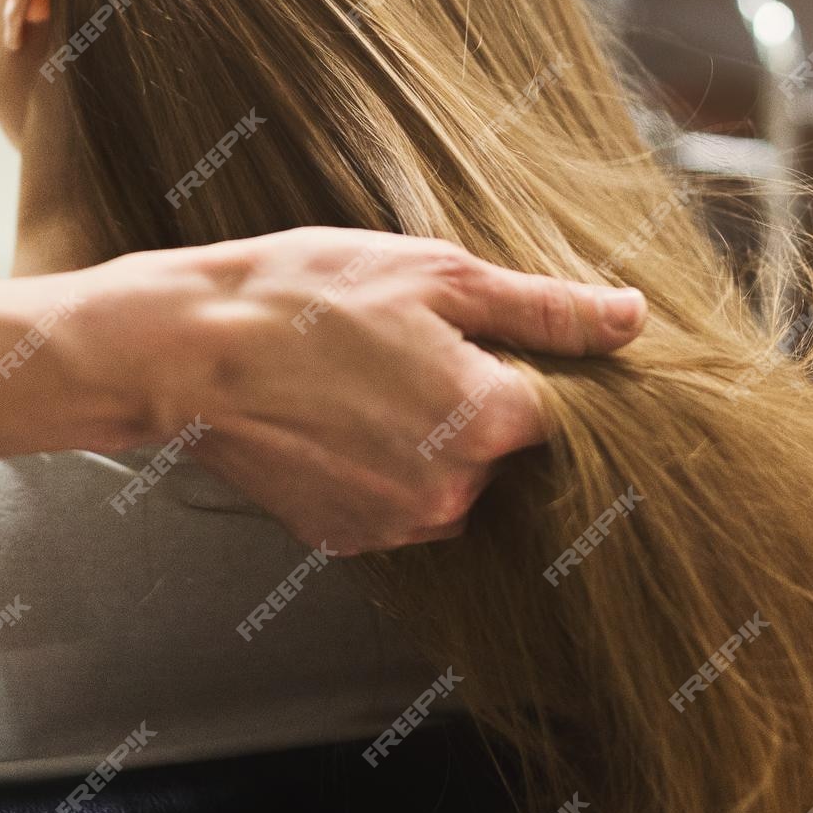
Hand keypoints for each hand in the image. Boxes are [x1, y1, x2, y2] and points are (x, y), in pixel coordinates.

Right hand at [0, 230, 643, 555]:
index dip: (528, 362)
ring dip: (421, 431)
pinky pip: (391, 500)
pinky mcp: (346, 539)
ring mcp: (397, 524)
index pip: (561, 407)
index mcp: (490, 419)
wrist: (181, 350)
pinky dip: (373, 463)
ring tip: (356, 372)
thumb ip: (545, 308)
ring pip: (446, 474)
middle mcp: (454, 491)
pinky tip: (329, 413)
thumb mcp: (436, 273)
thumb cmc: (302, 296)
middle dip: (468, 393)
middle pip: (500, 443)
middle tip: (400, 341)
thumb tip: (631, 320)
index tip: (479, 333)